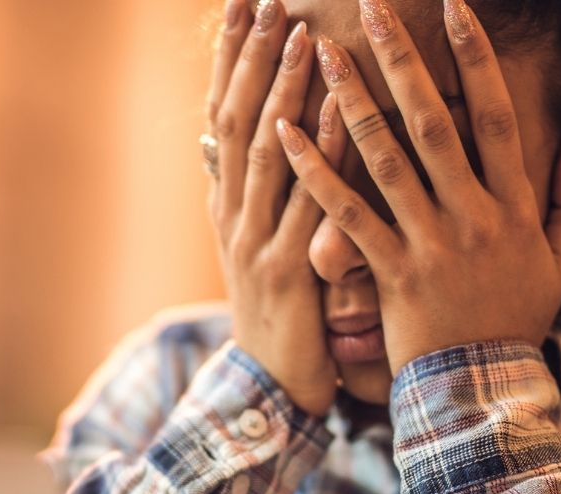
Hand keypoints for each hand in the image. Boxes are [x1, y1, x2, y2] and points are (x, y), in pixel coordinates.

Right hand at [206, 0, 347, 415]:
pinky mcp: (290, 270)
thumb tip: (217, 136)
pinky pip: (310, 202)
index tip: (241, 4)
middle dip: (252, 57)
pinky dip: (325, 154)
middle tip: (265, 0)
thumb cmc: (276, 312)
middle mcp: (235, 213)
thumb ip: (241, 192)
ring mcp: (257, 241)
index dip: (230, 58)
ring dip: (283, 91)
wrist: (273, 387)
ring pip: (267, 153)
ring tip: (299, 35)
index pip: (224, 113)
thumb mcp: (252, 246)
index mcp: (228, 203)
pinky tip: (342, 111)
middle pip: (237, 120)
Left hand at [276, 0, 560, 373]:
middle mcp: (472, 215)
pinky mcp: (390, 273)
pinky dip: (316, 173)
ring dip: (352, 101)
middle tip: (373, 7)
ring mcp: (430, 243)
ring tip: (324, 53)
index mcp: (514, 205)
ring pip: (386, 159)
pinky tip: (287, 134)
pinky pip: (346, 215)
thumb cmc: (517, 322)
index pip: (494, 115)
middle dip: (404, 58)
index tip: (455, 7)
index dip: (476, 57)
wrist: (482, 391)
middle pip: (434, 122)